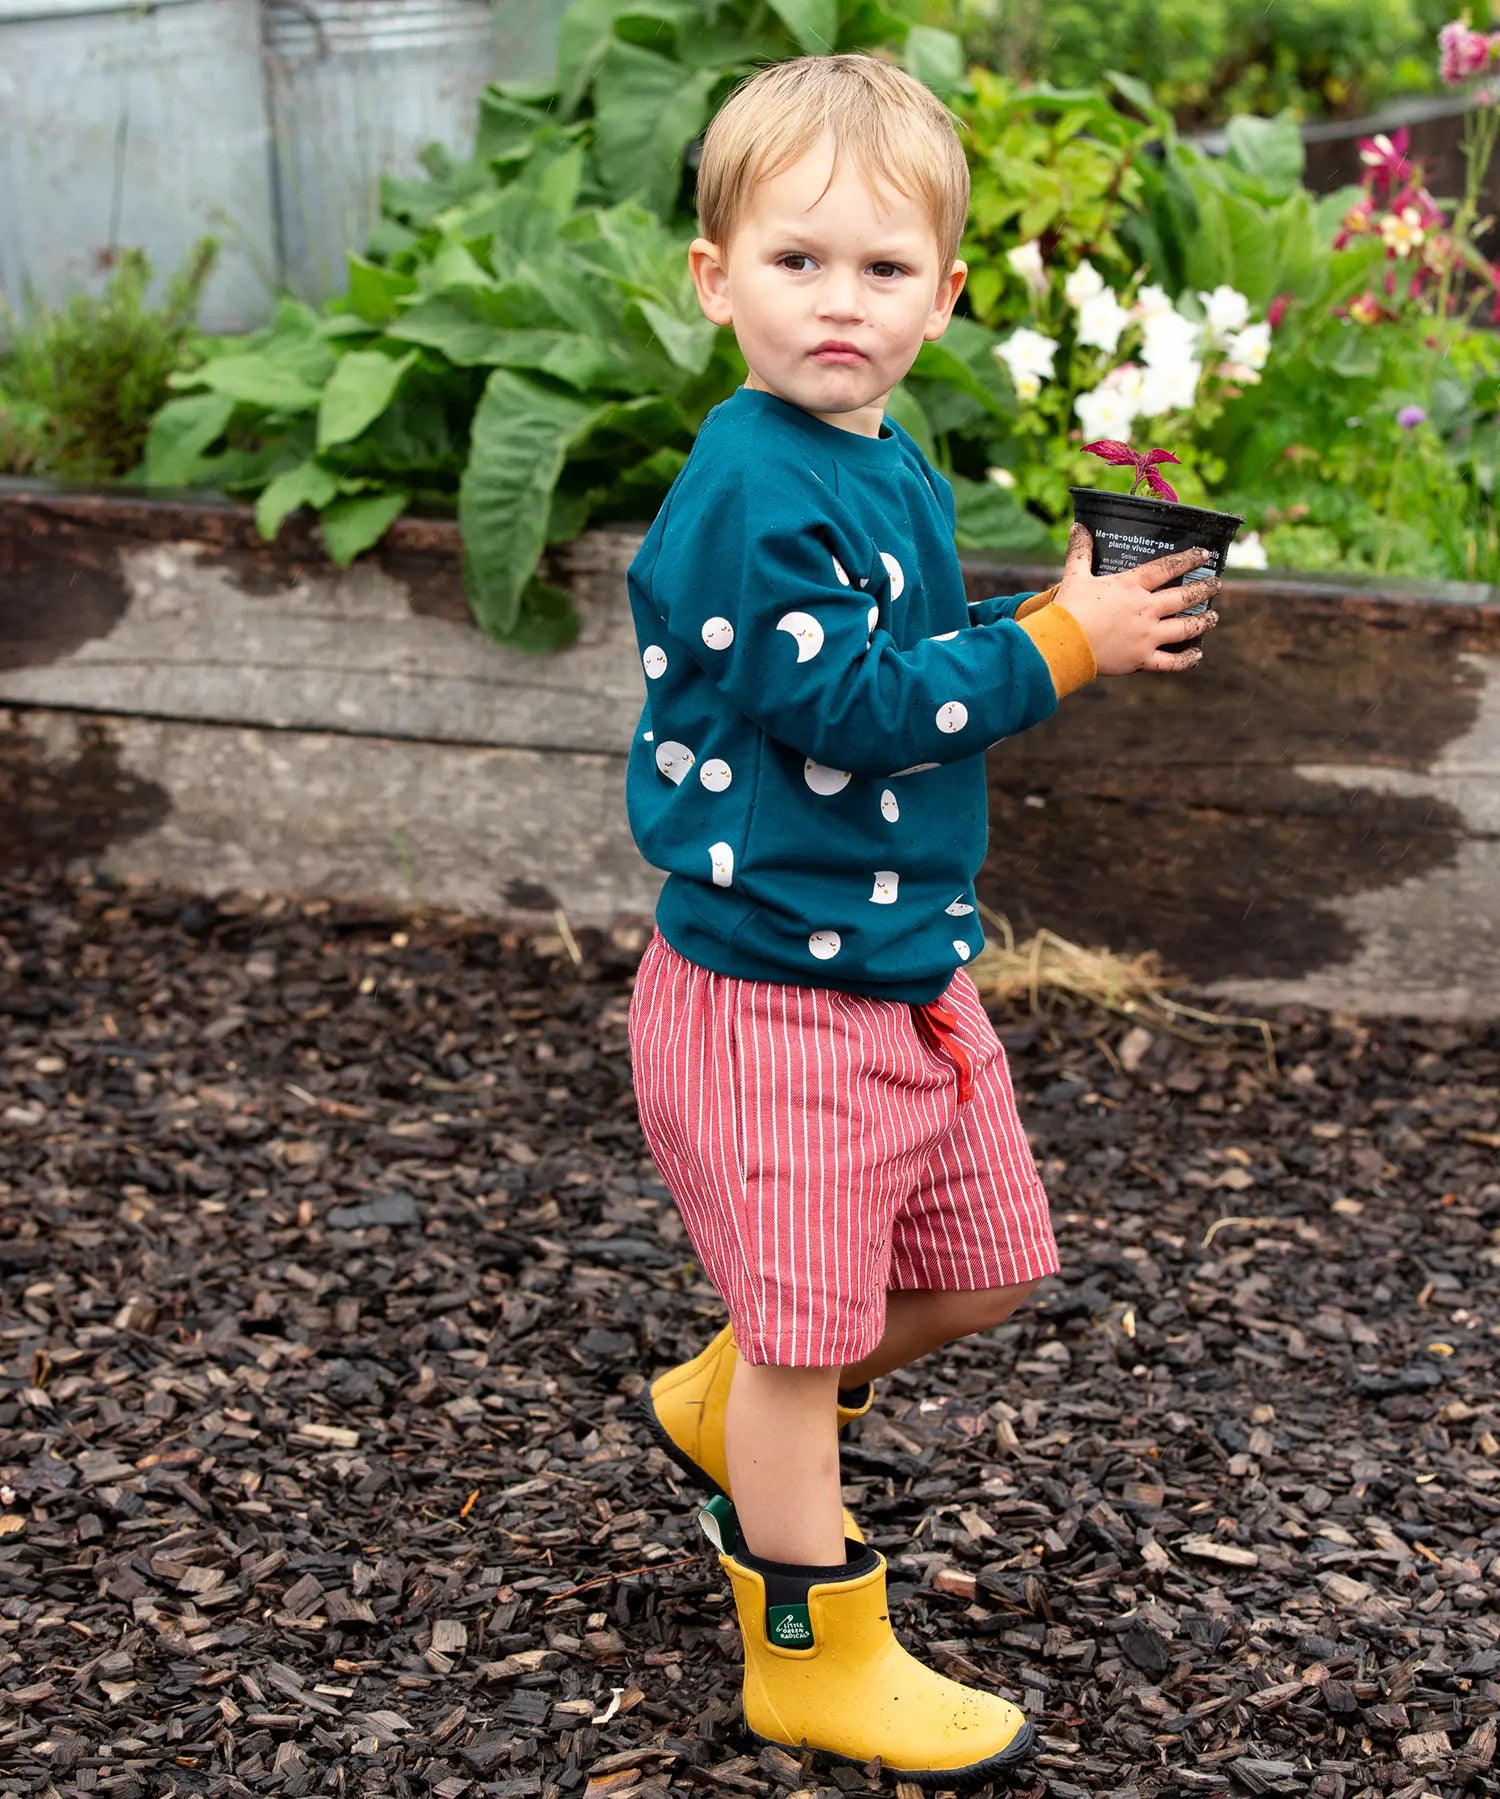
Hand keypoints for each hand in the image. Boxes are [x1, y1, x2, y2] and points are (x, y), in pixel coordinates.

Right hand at [1052, 522, 1220, 675]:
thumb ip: (1081, 551)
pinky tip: (1197, 654)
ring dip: (1203, 622)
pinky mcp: (1142, 659)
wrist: (1064, 644)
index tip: (1204, 554)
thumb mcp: (1075, 576)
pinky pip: (1171, 662)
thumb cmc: (1069, 608)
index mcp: (1132, 586)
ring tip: (1214, 617)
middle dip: (1204, 589)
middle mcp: (1146, 609)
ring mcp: (1147, 636)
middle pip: (1184, 597)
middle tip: (1216, 584)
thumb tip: (1078, 526)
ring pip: (1185, 628)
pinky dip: (1186, 659)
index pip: (1167, 568)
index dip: (1188, 559)